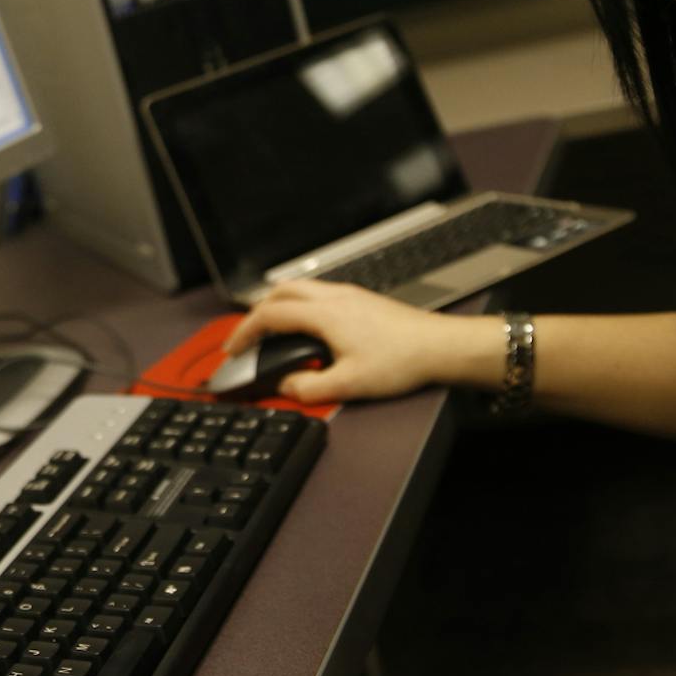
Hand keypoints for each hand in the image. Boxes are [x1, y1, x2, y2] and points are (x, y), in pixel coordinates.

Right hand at [223, 280, 481, 403]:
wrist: (441, 347)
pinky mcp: (363, 300)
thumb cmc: (401, 361)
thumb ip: (309, 387)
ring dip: (279, 305)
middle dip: (257, 311)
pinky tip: (309, 327)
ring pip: (301, 288)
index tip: (234, 348)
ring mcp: (350, 295)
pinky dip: (301, 305)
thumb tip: (286, 384)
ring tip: (273, 329)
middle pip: (281, 291)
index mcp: (324, 314)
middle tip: (248, 335)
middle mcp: (334, 297)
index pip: (270, 315)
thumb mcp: (349, 385)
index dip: (245, 331)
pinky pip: (320, 293)